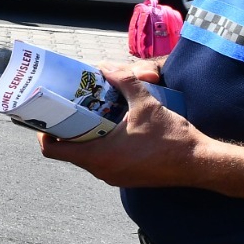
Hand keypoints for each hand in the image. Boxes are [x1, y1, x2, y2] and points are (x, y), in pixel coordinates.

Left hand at [39, 67, 199, 186]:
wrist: (200, 163)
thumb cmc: (172, 137)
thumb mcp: (146, 104)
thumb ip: (124, 81)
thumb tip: (106, 66)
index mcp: (97, 156)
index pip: (51, 150)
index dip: (43, 132)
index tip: (47, 116)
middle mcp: (101, 170)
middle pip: (67, 152)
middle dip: (65, 130)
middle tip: (68, 110)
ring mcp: (113, 177)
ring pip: (85, 157)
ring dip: (83, 138)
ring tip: (88, 116)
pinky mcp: (125, 177)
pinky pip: (102, 162)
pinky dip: (99, 146)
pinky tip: (109, 129)